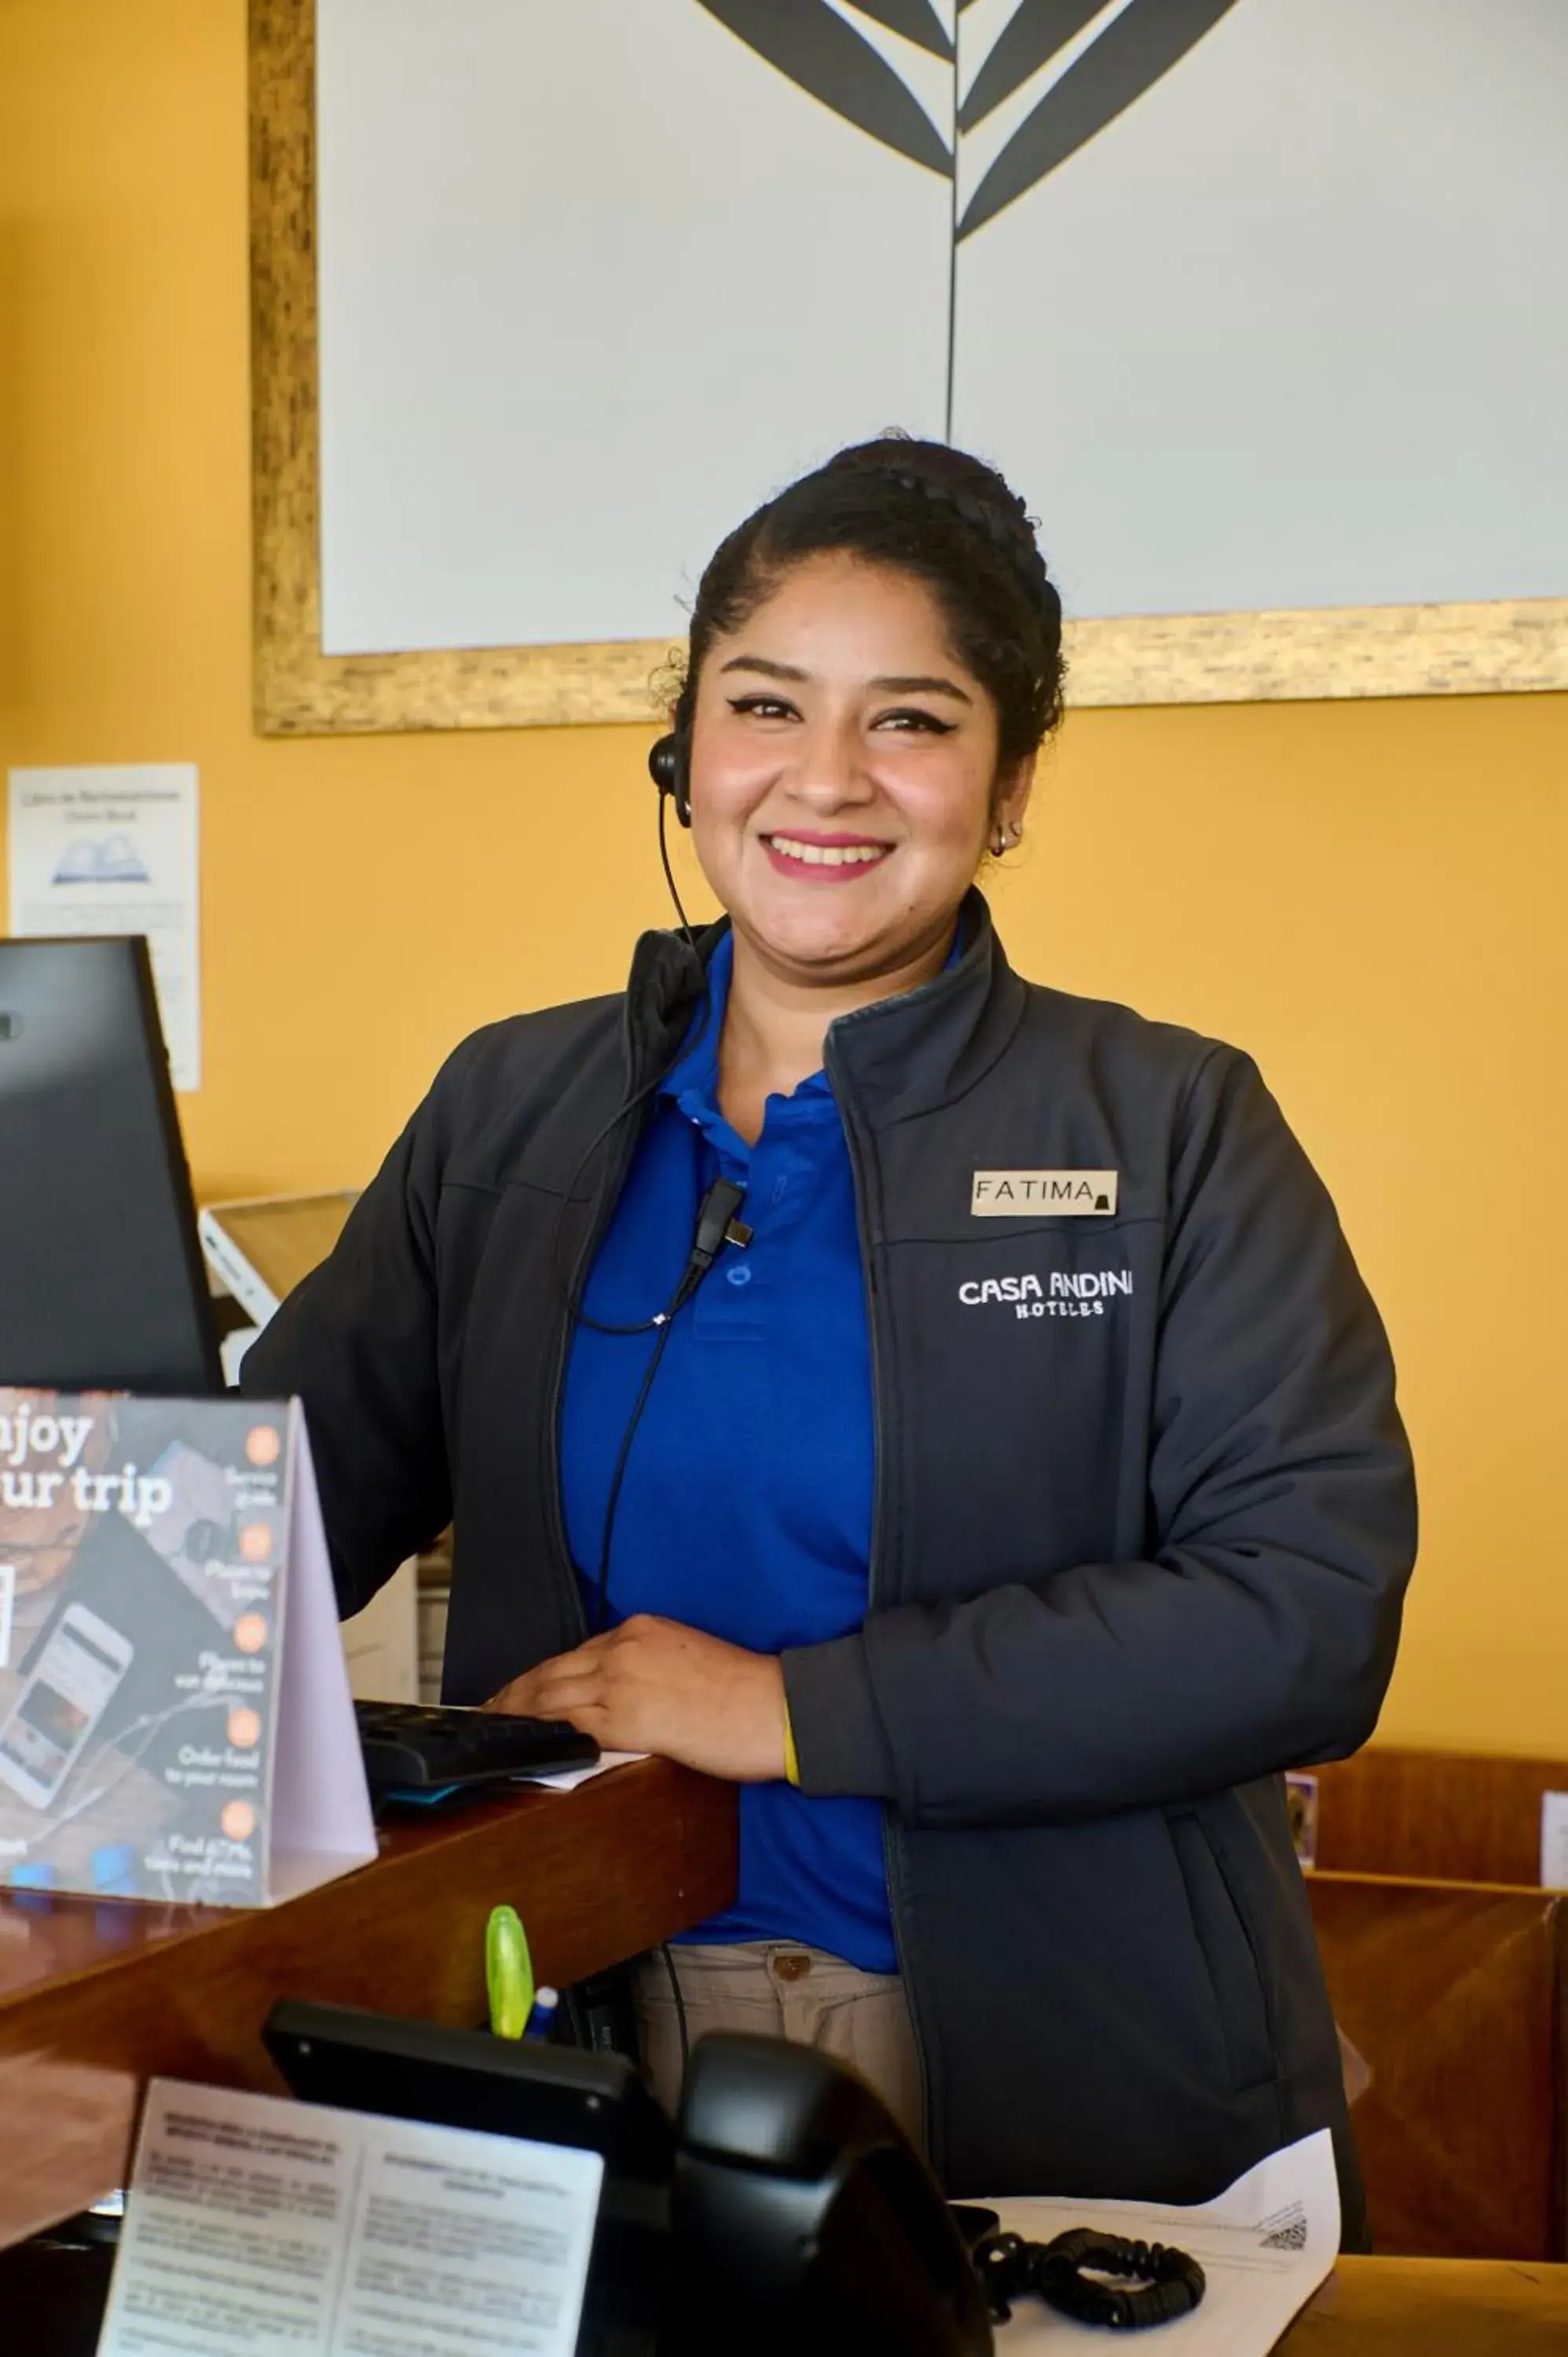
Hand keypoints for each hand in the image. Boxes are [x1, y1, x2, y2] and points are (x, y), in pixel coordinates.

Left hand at [485, 1614, 788, 1783]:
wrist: (781, 1707)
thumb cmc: (747, 1694)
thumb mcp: (690, 1662)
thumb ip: (648, 1671)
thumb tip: (620, 1700)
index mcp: (640, 1631)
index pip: (574, 1656)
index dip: (538, 1677)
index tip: (517, 1693)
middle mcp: (624, 1648)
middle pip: (550, 1673)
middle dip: (513, 1696)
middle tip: (485, 1714)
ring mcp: (623, 1681)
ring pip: (549, 1698)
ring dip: (513, 1717)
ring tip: (491, 1733)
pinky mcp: (628, 1718)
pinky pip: (569, 1728)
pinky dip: (538, 1737)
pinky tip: (521, 1749)